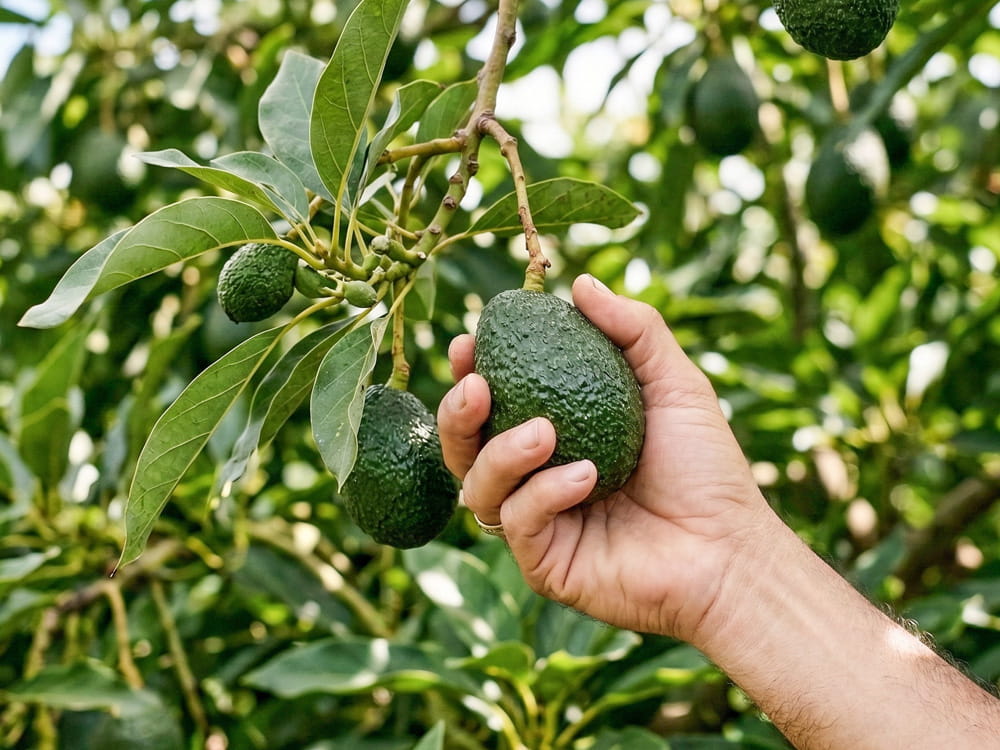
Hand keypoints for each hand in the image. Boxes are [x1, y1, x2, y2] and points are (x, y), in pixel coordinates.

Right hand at [437, 274, 776, 644]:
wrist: (729, 549)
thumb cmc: (705, 468)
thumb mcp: (674, 383)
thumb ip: (633, 329)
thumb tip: (581, 282)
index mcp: (555, 437)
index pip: (492, 406)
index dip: (468, 374)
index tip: (468, 342)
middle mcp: (535, 480)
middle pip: (464, 448)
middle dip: (456, 415)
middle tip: (476, 385)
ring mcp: (537, 525)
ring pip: (477, 487)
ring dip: (501, 454)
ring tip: (544, 432)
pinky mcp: (545, 564)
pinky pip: (518, 523)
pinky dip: (545, 493)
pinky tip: (586, 478)